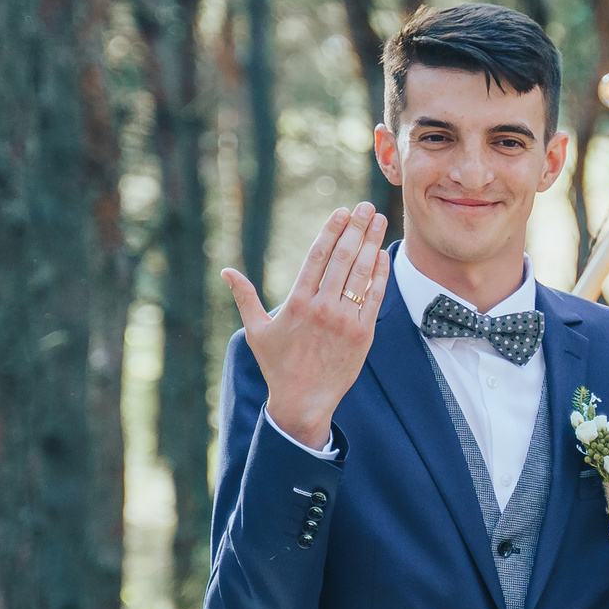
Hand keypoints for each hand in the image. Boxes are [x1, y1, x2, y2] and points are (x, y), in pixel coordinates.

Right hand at [221, 205, 389, 450]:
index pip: (317, 256)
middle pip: (342, 258)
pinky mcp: (362, 334)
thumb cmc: (277, 365)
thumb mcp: (256, 330)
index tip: (340, 212)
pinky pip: (374, 297)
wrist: (303, 401)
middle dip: (356, 228)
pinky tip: (382, 255)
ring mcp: (344, 320)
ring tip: (378, 221)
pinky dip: (379, 274)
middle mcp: (322, 307)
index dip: (331, 230)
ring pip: (361, 273)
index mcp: (296, 302)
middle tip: (365, 207)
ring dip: (371, 244)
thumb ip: (244, 297)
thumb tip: (226, 271)